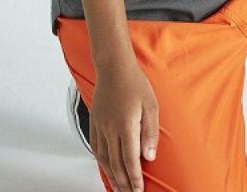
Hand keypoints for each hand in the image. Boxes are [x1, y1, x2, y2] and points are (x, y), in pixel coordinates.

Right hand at [89, 62, 158, 191]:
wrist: (114, 67)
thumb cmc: (134, 83)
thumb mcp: (151, 106)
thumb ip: (150, 133)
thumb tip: (148, 156)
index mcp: (125, 126)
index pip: (130, 161)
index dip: (135, 179)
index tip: (139, 190)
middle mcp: (110, 129)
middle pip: (116, 163)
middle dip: (123, 183)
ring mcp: (100, 125)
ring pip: (104, 158)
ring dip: (111, 175)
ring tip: (118, 187)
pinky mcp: (94, 121)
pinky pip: (96, 147)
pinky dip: (101, 161)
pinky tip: (106, 166)